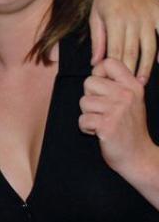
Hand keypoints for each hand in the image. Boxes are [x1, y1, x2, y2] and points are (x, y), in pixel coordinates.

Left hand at [79, 57, 151, 175]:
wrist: (139, 157)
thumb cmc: (129, 128)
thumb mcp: (131, 100)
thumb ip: (117, 84)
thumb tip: (96, 67)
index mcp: (133, 86)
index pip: (109, 63)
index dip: (98, 72)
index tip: (101, 88)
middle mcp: (126, 95)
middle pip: (89, 82)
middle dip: (90, 97)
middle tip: (103, 111)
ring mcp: (117, 110)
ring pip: (83, 102)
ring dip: (88, 114)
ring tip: (103, 122)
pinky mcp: (107, 126)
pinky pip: (82, 120)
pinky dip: (86, 128)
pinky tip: (100, 132)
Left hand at [90, 0, 158, 80]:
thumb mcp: (95, 16)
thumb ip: (97, 40)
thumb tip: (96, 62)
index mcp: (115, 20)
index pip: (115, 50)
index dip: (114, 68)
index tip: (111, 81)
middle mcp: (133, 18)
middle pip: (132, 51)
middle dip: (130, 71)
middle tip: (126, 89)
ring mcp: (148, 15)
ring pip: (149, 46)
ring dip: (146, 65)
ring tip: (142, 81)